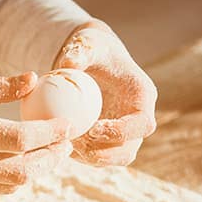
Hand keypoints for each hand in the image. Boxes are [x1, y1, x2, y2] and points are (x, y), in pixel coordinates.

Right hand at [0, 73, 72, 200]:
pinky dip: (12, 182)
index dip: (50, 133)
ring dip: (35, 172)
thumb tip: (34, 78)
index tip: (68, 124)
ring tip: (49, 154)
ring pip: (11, 186)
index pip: (20, 138)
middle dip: (51, 157)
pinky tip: (20, 166)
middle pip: (23, 169)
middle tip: (66, 144)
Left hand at [53, 21, 156, 165]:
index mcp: (142, 96)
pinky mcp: (107, 139)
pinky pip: (96, 156)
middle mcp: (137, 118)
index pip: (142, 124)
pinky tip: (58, 143)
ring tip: (65, 144)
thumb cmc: (91, 48)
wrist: (90, 58)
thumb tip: (67, 65)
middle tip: (75, 146)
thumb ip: (80, 52)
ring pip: (112, 158)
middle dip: (104, 155)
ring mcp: (124, 132)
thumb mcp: (87, 43)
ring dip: (89, 158)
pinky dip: (79, 155)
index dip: (121, 132)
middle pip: (129, 151)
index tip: (93, 129)